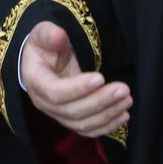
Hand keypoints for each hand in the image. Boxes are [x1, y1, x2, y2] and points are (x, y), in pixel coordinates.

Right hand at [20, 21, 131, 137]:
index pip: (55, 93)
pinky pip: (88, 130)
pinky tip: (123, 115)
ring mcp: (57, 115)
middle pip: (73, 111)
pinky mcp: (70, 120)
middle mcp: (44, 103)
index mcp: (35, 81)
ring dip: (107, 114)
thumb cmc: (44, 45)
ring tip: (127, 100)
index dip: (78, 88)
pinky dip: (107, 126)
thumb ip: (48, 34)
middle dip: (100, 101)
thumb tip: (57, 35)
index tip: (101, 78)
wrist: (43, 61)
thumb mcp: (42, 33)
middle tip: (123, 89)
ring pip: (83, 123)